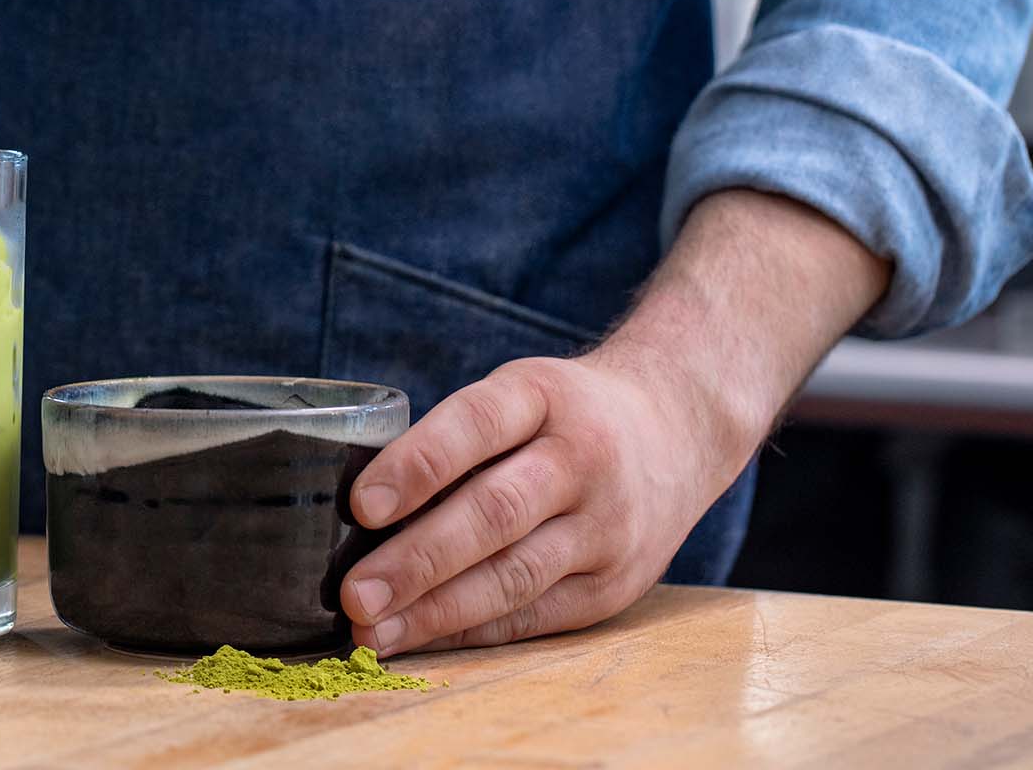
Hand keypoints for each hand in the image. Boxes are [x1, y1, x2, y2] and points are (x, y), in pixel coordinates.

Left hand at [339, 189, 890, 654]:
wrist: (678, 428)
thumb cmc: (564, 414)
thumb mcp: (519, 393)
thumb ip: (454, 441)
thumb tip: (359, 517)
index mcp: (543, 396)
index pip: (476, 425)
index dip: (417, 466)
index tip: (361, 506)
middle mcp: (582, 460)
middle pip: (495, 513)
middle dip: (418, 560)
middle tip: (354, 594)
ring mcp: (605, 527)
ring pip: (515, 576)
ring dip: (437, 611)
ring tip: (373, 629)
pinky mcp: (616, 585)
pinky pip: (535, 615)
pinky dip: (473, 631)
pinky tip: (422, 639)